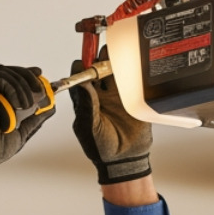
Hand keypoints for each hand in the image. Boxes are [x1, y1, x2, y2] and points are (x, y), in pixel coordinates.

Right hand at [0, 64, 54, 179]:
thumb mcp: (20, 132)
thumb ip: (33, 118)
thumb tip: (50, 108)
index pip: (4, 79)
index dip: (23, 75)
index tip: (39, 75)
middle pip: (5, 71)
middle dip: (26, 75)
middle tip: (41, 84)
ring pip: (6, 72)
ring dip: (24, 85)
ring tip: (30, 104)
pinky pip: (2, 77)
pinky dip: (15, 88)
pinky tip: (19, 104)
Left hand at [68, 57, 152, 184]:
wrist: (124, 160)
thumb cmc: (100, 148)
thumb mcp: (89, 128)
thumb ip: (86, 106)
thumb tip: (82, 85)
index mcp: (86, 99)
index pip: (80, 75)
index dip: (81, 66)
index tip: (85, 63)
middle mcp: (101, 94)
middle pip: (99, 68)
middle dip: (100, 58)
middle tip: (103, 54)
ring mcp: (118, 95)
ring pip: (116, 71)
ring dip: (117, 62)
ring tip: (119, 55)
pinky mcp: (134, 98)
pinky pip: (133, 82)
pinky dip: (133, 73)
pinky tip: (133, 67)